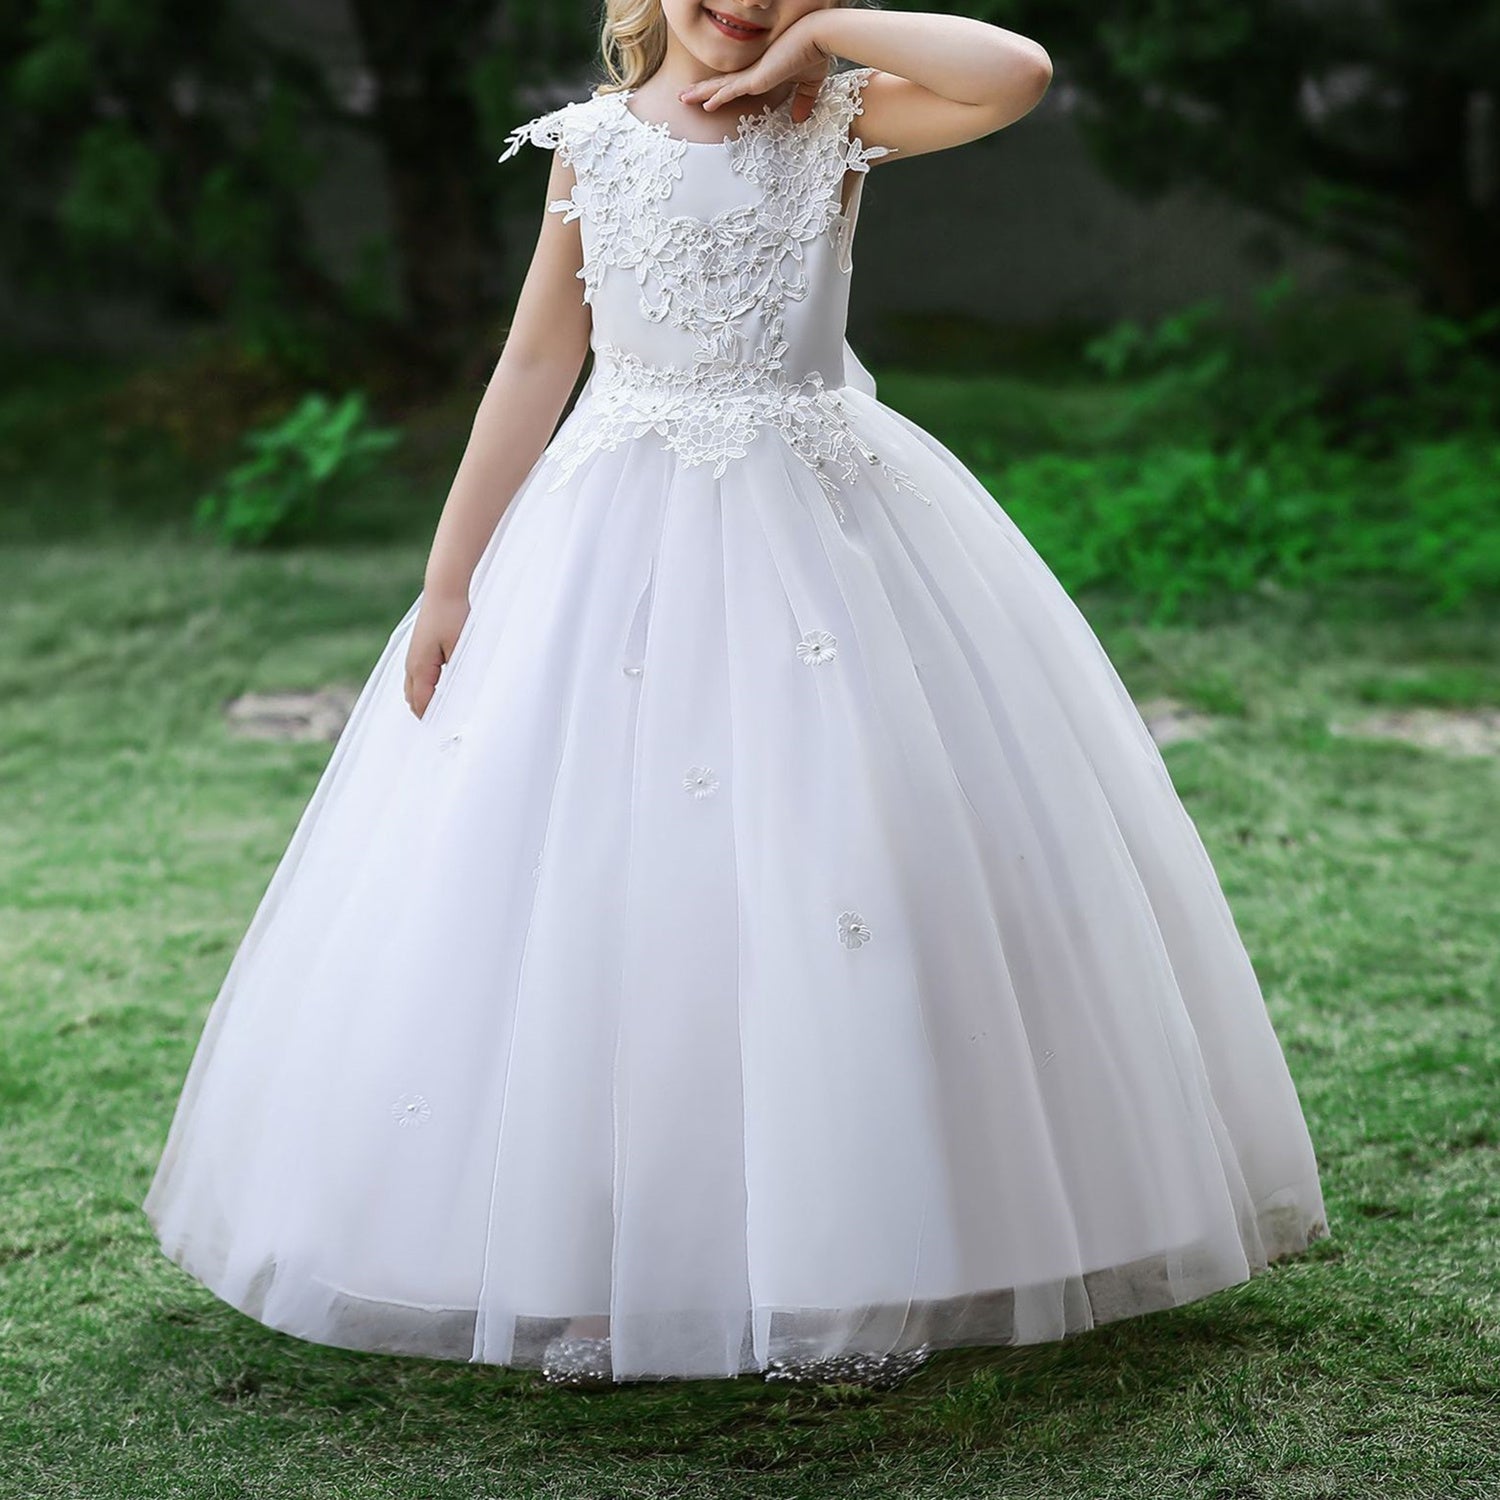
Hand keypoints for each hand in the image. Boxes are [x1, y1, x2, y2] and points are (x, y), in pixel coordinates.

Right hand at [405, 590, 469, 719]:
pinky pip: (416, 678)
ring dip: (423, 702)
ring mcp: (412, 657)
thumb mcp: (460, 648)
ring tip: (440, 715)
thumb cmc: (452, 617)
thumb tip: (456, 697)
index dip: (432, 719)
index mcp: (420, 668)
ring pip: (412, 690)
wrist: (443, 590)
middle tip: (442, 729)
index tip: (444, 733)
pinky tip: (437, 692)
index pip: (422, 704)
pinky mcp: (417, 650)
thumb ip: (457, 674)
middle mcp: (411, 665)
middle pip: (413, 700)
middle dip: (425, 714)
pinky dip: (423, 689)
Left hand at [677, 16, 832, 122]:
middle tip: (684, 96)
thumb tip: (800, 118)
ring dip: (701, 93)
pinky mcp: (756, 77)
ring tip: (682, 98)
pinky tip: (705, 105)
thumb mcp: (809, 83)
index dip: (719, 90)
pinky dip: (717, 97)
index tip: (707, 97)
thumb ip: (803, 100)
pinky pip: (731, 90)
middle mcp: (753, 71)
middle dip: (702, 90)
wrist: (819, 36)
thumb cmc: (815, 53)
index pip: (735, 83)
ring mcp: (753, 73)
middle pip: (721, 83)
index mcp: (762, 72)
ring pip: (720, 86)